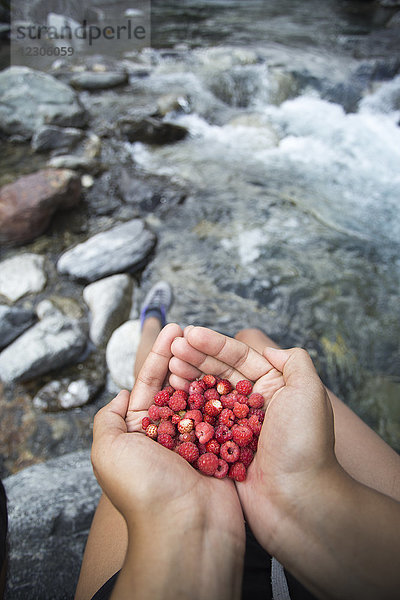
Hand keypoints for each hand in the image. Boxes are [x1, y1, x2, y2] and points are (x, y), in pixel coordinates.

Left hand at [92, 324, 244, 543]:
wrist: (186, 528)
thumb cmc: (144, 488)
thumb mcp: (108, 449)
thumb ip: (108, 418)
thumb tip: (121, 394)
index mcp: (138, 432)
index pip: (148, 384)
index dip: (159, 356)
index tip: (173, 329)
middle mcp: (167, 434)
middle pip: (177, 386)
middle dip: (183, 356)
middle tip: (193, 330)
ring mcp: (197, 441)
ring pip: (202, 396)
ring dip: (204, 370)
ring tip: (209, 343)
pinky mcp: (222, 449)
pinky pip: (224, 415)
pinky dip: (226, 394)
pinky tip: (231, 372)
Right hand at [169, 326, 338, 554]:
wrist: (298, 500)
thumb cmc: (304, 444)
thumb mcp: (309, 392)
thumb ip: (295, 362)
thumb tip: (270, 349)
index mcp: (275, 387)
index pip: (240, 357)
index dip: (214, 344)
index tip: (189, 334)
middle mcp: (254, 404)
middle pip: (220, 373)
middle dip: (195, 358)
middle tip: (172, 349)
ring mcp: (236, 427)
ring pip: (207, 395)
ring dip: (187, 378)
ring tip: (168, 366)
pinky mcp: (223, 449)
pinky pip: (200, 423)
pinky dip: (185, 408)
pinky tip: (170, 395)